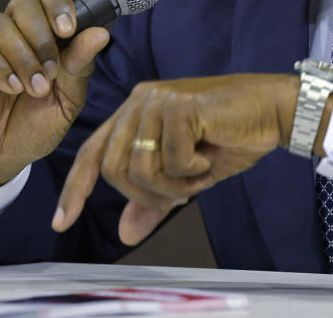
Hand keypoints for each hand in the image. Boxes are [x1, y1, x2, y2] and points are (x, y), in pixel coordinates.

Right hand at [0, 0, 110, 194]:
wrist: (5, 156)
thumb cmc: (39, 123)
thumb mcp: (69, 100)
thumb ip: (80, 66)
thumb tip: (100, 33)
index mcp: (47, 31)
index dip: (57, 1)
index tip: (68, 29)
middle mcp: (18, 30)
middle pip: (23, 2)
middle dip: (41, 37)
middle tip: (51, 72)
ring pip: (0, 24)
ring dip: (22, 57)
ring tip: (33, 89)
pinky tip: (10, 88)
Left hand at [52, 73, 300, 244]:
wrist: (272, 111)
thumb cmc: (231, 137)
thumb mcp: (187, 176)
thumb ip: (154, 199)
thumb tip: (125, 232)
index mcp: (134, 112)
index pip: (92, 154)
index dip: (75, 189)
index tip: (61, 222)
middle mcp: (139, 100)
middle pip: (114, 169)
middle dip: (148, 193)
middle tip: (183, 190)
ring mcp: (158, 99)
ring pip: (140, 167)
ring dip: (173, 184)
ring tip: (198, 170)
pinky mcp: (180, 105)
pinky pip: (171, 160)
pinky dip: (193, 169)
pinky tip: (210, 153)